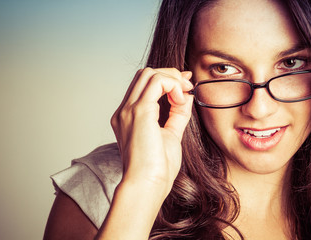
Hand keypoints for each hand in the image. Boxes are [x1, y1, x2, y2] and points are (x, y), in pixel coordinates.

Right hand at [111, 67, 193, 192]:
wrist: (147, 185)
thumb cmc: (156, 168)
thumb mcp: (170, 135)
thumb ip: (177, 115)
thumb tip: (186, 96)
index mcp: (128, 117)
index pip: (143, 85)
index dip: (166, 79)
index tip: (185, 86)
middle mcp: (124, 111)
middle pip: (145, 74)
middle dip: (169, 75)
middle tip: (187, 86)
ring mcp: (128, 110)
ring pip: (149, 74)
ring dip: (171, 78)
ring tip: (184, 94)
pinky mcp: (139, 111)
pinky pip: (157, 82)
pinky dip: (172, 85)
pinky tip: (180, 99)